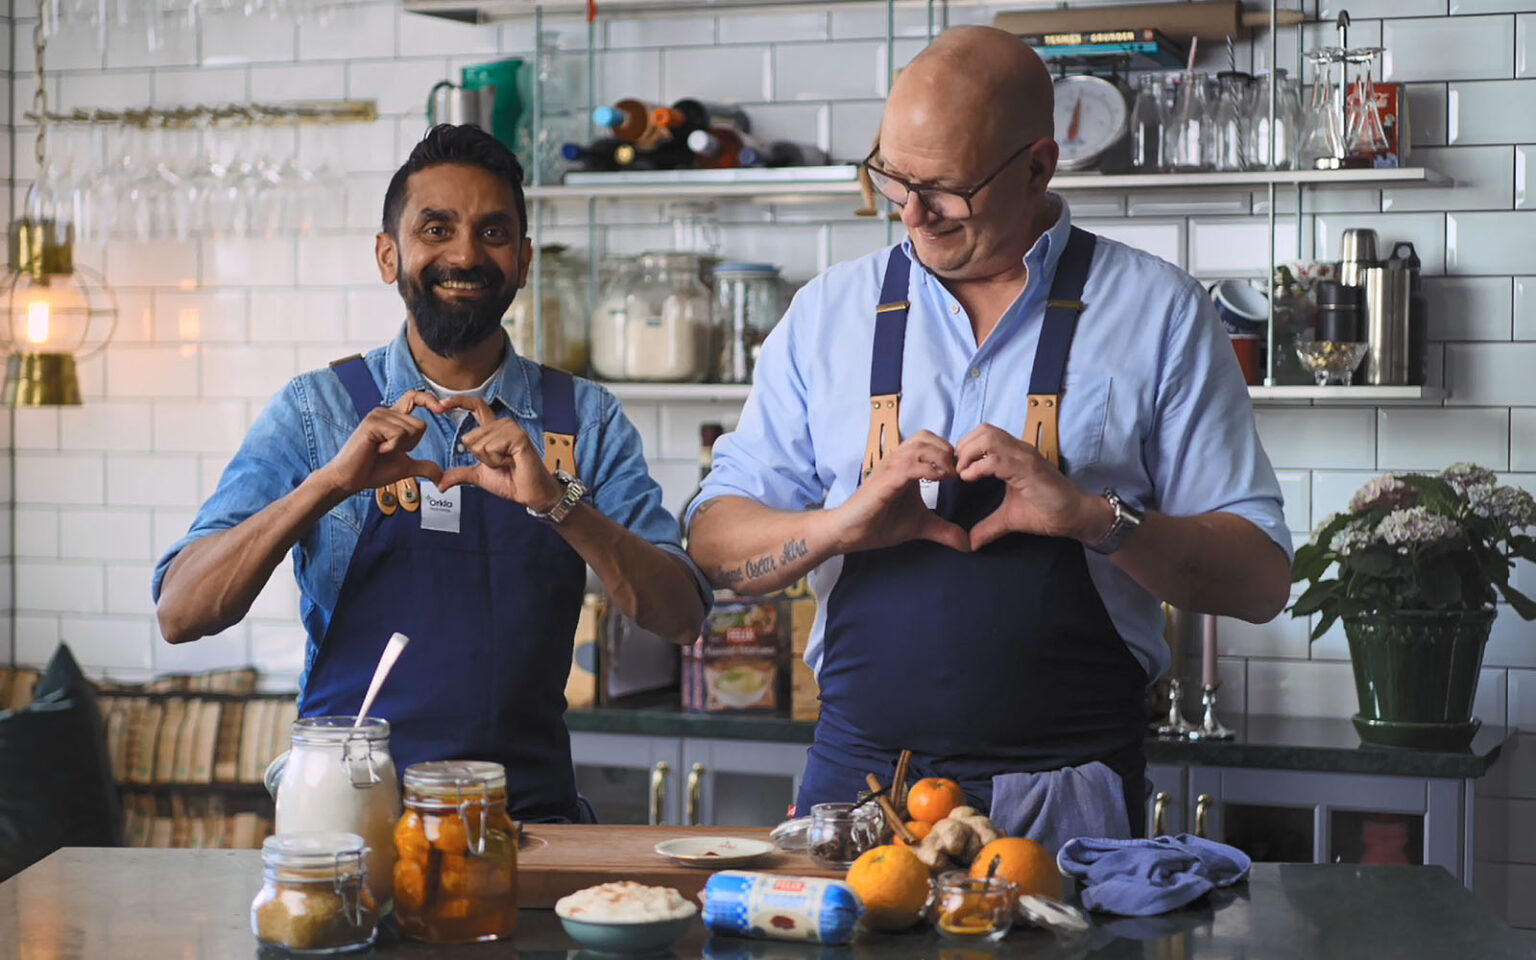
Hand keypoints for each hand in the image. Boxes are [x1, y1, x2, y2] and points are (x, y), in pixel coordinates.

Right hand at [316, 390, 444, 496]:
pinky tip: (377, 450)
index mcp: (393, 418)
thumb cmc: (372, 471)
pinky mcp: (372, 423)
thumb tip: (440, 477)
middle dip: (411, 445)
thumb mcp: (404, 468)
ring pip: (412, 430)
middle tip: (389, 451)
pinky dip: (392, 448)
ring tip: (380, 450)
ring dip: (400, 447)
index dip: (430, 400)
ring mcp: (378, 415)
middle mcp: (385, 412)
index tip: (442, 410)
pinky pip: (399, 434)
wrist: (349, 479)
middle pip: (420, 425)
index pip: (415, 398)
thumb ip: (423, 467)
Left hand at [436, 397, 563, 510]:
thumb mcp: (479, 476)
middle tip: (500, 463)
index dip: (459, 402)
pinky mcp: (518, 437)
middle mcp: (503, 425)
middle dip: (480, 457)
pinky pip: (492, 447)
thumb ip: (460, 474)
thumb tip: (441, 483)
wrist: (529, 493)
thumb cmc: (511, 481)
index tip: (442, 404)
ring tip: (507, 462)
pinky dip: (497, 461)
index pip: (476, 407)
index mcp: (493, 430)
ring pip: (480, 444)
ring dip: (490, 460)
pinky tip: (512, 461)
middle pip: (470, 437)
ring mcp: (512, 429)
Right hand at [829, 430, 969, 553]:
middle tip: (959, 473)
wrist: (849, 532)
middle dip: (948, 451)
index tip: (962, 473)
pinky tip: (940, 481)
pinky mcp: (885, 480)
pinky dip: (930, 469)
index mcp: (905, 466)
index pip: (930, 443)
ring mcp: (890, 468)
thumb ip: (944, 530)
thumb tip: (967, 544)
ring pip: (920, 445)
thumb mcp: (920, 526)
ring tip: (952, 476)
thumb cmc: (878, 523)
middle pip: (926, 436)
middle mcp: (897, 461)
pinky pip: (910, 464)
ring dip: (941, 457)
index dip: (949, 453)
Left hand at [954, 424, 1108, 549]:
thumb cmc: (1048, 511)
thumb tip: (970, 542)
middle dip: (963, 447)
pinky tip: (971, 479)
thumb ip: (988, 527)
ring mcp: (1025, 457)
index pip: (982, 435)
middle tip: (956, 471)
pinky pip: (998, 458)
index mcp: (1013, 455)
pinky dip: (978, 466)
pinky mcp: (1029, 468)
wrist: (1076, 516)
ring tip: (963, 475)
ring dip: (968, 454)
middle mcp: (1019, 450)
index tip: (955, 471)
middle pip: (982, 430)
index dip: (964, 449)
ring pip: (988, 438)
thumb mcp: (1009, 519)